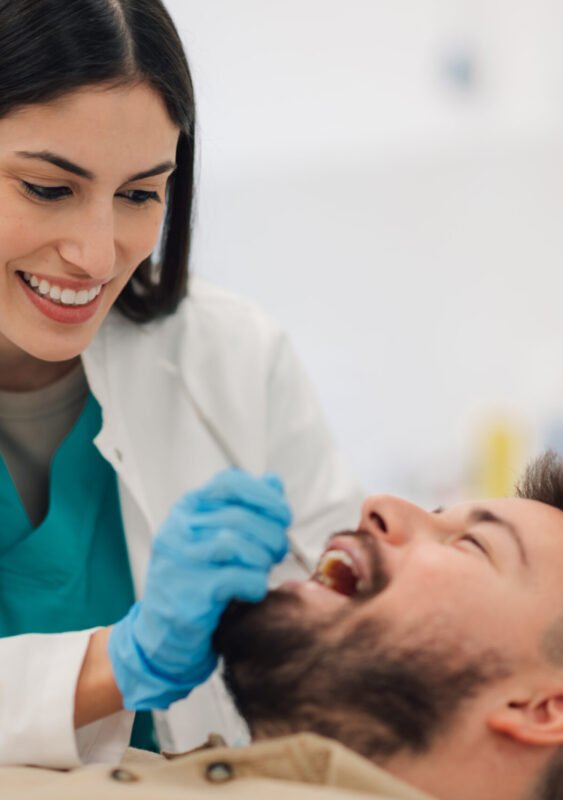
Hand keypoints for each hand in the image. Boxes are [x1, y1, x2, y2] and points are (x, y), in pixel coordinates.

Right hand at [108, 469, 291, 709]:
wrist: (162, 634)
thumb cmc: (194, 580)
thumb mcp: (215, 536)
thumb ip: (245, 507)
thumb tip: (273, 481)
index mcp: (186, 509)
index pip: (229, 483)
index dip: (263, 495)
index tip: (283, 514)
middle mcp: (179, 530)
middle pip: (240, 516)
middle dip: (271, 533)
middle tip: (277, 550)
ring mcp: (181, 561)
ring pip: (239, 545)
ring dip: (263, 559)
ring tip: (263, 569)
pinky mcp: (190, 594)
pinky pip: (238, 578)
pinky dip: (255, 583)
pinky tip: (251, 590)